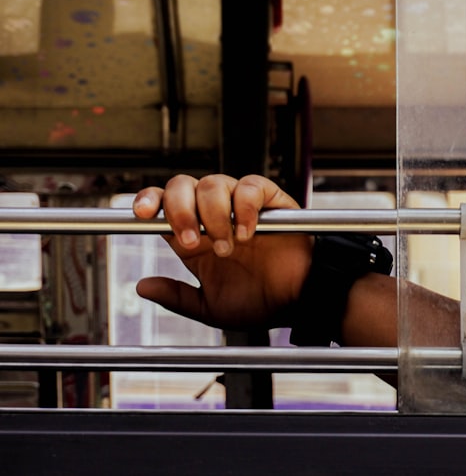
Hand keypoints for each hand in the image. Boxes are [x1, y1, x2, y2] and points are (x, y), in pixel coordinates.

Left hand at [132, 174, 312, 330]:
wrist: (298, 301)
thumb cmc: (261, 303)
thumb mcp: (210, 306)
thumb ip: (177, 297)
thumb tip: (142, 286)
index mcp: (195, 236)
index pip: (164, 203)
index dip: (149, 201)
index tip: (141, 214)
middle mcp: (215, 215)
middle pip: (182, 186)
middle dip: (179, 210)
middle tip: (190, 241)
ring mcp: (242, 206)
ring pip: (214, 184)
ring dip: (214, 215)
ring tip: (228, 247)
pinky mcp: (271, 201)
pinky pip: (251, 186)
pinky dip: (246, 207)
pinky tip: (248, 232)